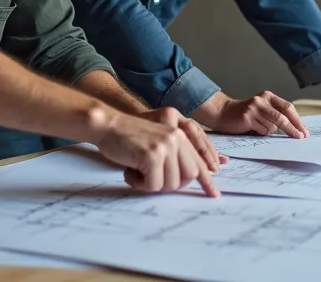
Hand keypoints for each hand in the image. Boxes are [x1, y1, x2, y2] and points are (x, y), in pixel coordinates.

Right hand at [95, 111, 219, 196]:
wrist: (107, 126)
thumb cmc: (129, 138)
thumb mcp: (157, 144)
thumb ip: (174, 156)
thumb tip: (189, 179)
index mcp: (181, 136)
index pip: (199, 162)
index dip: (207, 181)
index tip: (213, 195)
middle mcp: (177, 139)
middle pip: (188, 177)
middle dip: (171, 185)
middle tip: (151, 180)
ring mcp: (165, 146)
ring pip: (171, 184)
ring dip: (152, 186)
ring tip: (137, 173)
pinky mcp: (152, 154)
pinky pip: (153, 185)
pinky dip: (140, 185)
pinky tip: (130, 173)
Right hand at [198, 91, 308, 137]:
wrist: (223, 113)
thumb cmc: (246, 114)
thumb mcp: (263, 109)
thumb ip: (276, 114)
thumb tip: (295, 128)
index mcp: (268, 96)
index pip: (288, 108)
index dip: (297, 120)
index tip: (304, 131)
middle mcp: (262, 100)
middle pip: (282, 117)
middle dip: (293, 129)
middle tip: (300, 138)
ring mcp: (254, 108)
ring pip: (272, 126)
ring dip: (270, 131)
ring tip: (261, 128)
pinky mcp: (247, 117)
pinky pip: (262, 130)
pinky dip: (262, 133)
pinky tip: (254, 129)